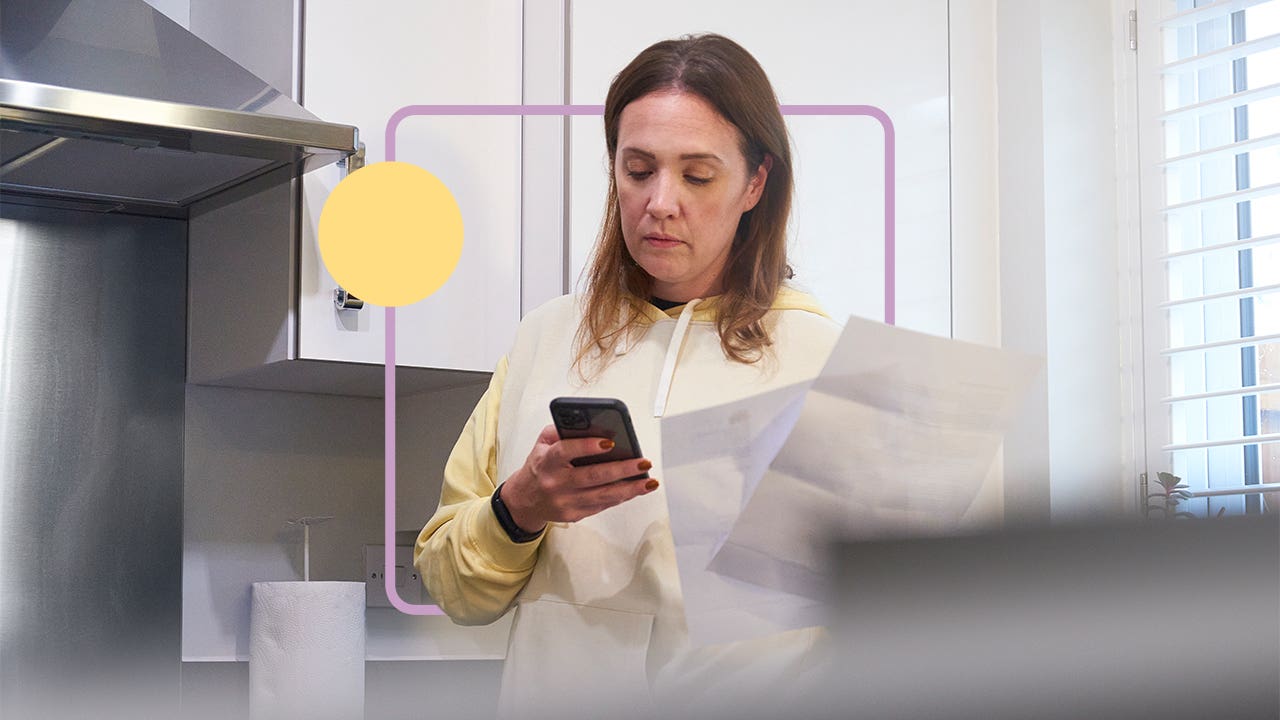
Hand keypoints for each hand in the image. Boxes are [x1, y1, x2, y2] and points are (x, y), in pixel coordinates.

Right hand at [499, 424, 658, 531]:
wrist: (525, 501)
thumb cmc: (539, 467)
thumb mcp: (542, 444)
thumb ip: (560, 430)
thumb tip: (590, 423)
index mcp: (546, 462)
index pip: (566, 452)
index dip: (587, 446)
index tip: (610, 442)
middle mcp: (555, 483)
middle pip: (593, 476)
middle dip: (622, 469)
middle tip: (643, 462)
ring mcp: (565, 502)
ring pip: (602, 495)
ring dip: (630, 489)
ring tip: (649, 481)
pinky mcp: (574, 515)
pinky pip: (602, 505)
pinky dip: (621, 497)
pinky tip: (635, 489)